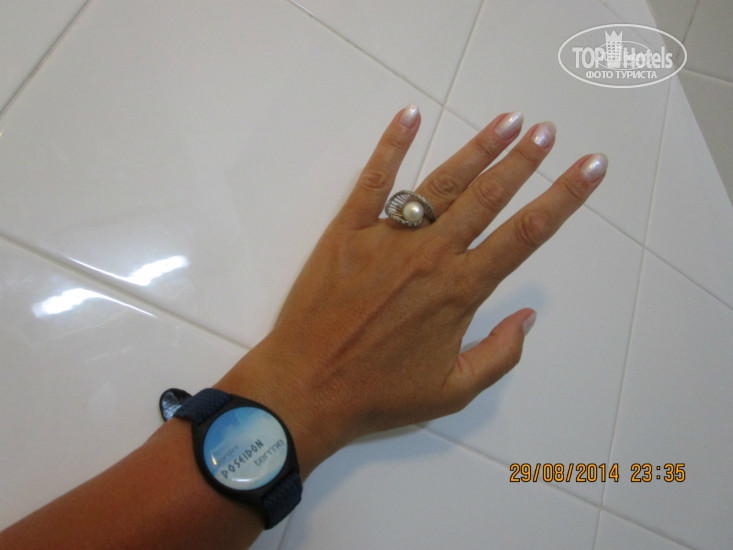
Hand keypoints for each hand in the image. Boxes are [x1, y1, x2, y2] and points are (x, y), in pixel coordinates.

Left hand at [218, 106, 606, 476]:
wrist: (307, 387)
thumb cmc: (379, 395)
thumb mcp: (452, 391)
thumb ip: (499, 355)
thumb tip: (529, 317)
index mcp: (460, 291)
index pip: (525, 234)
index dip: (564, 197)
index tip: (588, 167)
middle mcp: (430, 255)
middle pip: (488, 197)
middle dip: (524, 160)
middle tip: (547, 130)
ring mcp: (387, 238)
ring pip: (442, 183)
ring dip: (478, 148)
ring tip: (508, 120)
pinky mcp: (347, 231)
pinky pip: (373, 181)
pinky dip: (391, 146)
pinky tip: (410, 115)